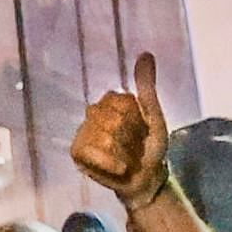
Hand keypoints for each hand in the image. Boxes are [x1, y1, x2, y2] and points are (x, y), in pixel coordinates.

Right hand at [71, 51, 171, 202]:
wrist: (147, 177)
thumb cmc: (149, 146)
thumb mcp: (153, 114)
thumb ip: (146, 86)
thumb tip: (146, 54)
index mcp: (111, 101)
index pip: (122, 101)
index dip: (137, 119)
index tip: (142, 129)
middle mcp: (93, 112)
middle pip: (115, 120)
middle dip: (131, 137)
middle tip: (134, 145)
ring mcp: (84, 132)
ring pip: (106, 138)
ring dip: (124, 152)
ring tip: (127, 157)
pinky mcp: (78, 152)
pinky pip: (92, 151)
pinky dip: (109, 162)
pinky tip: (116, 167)